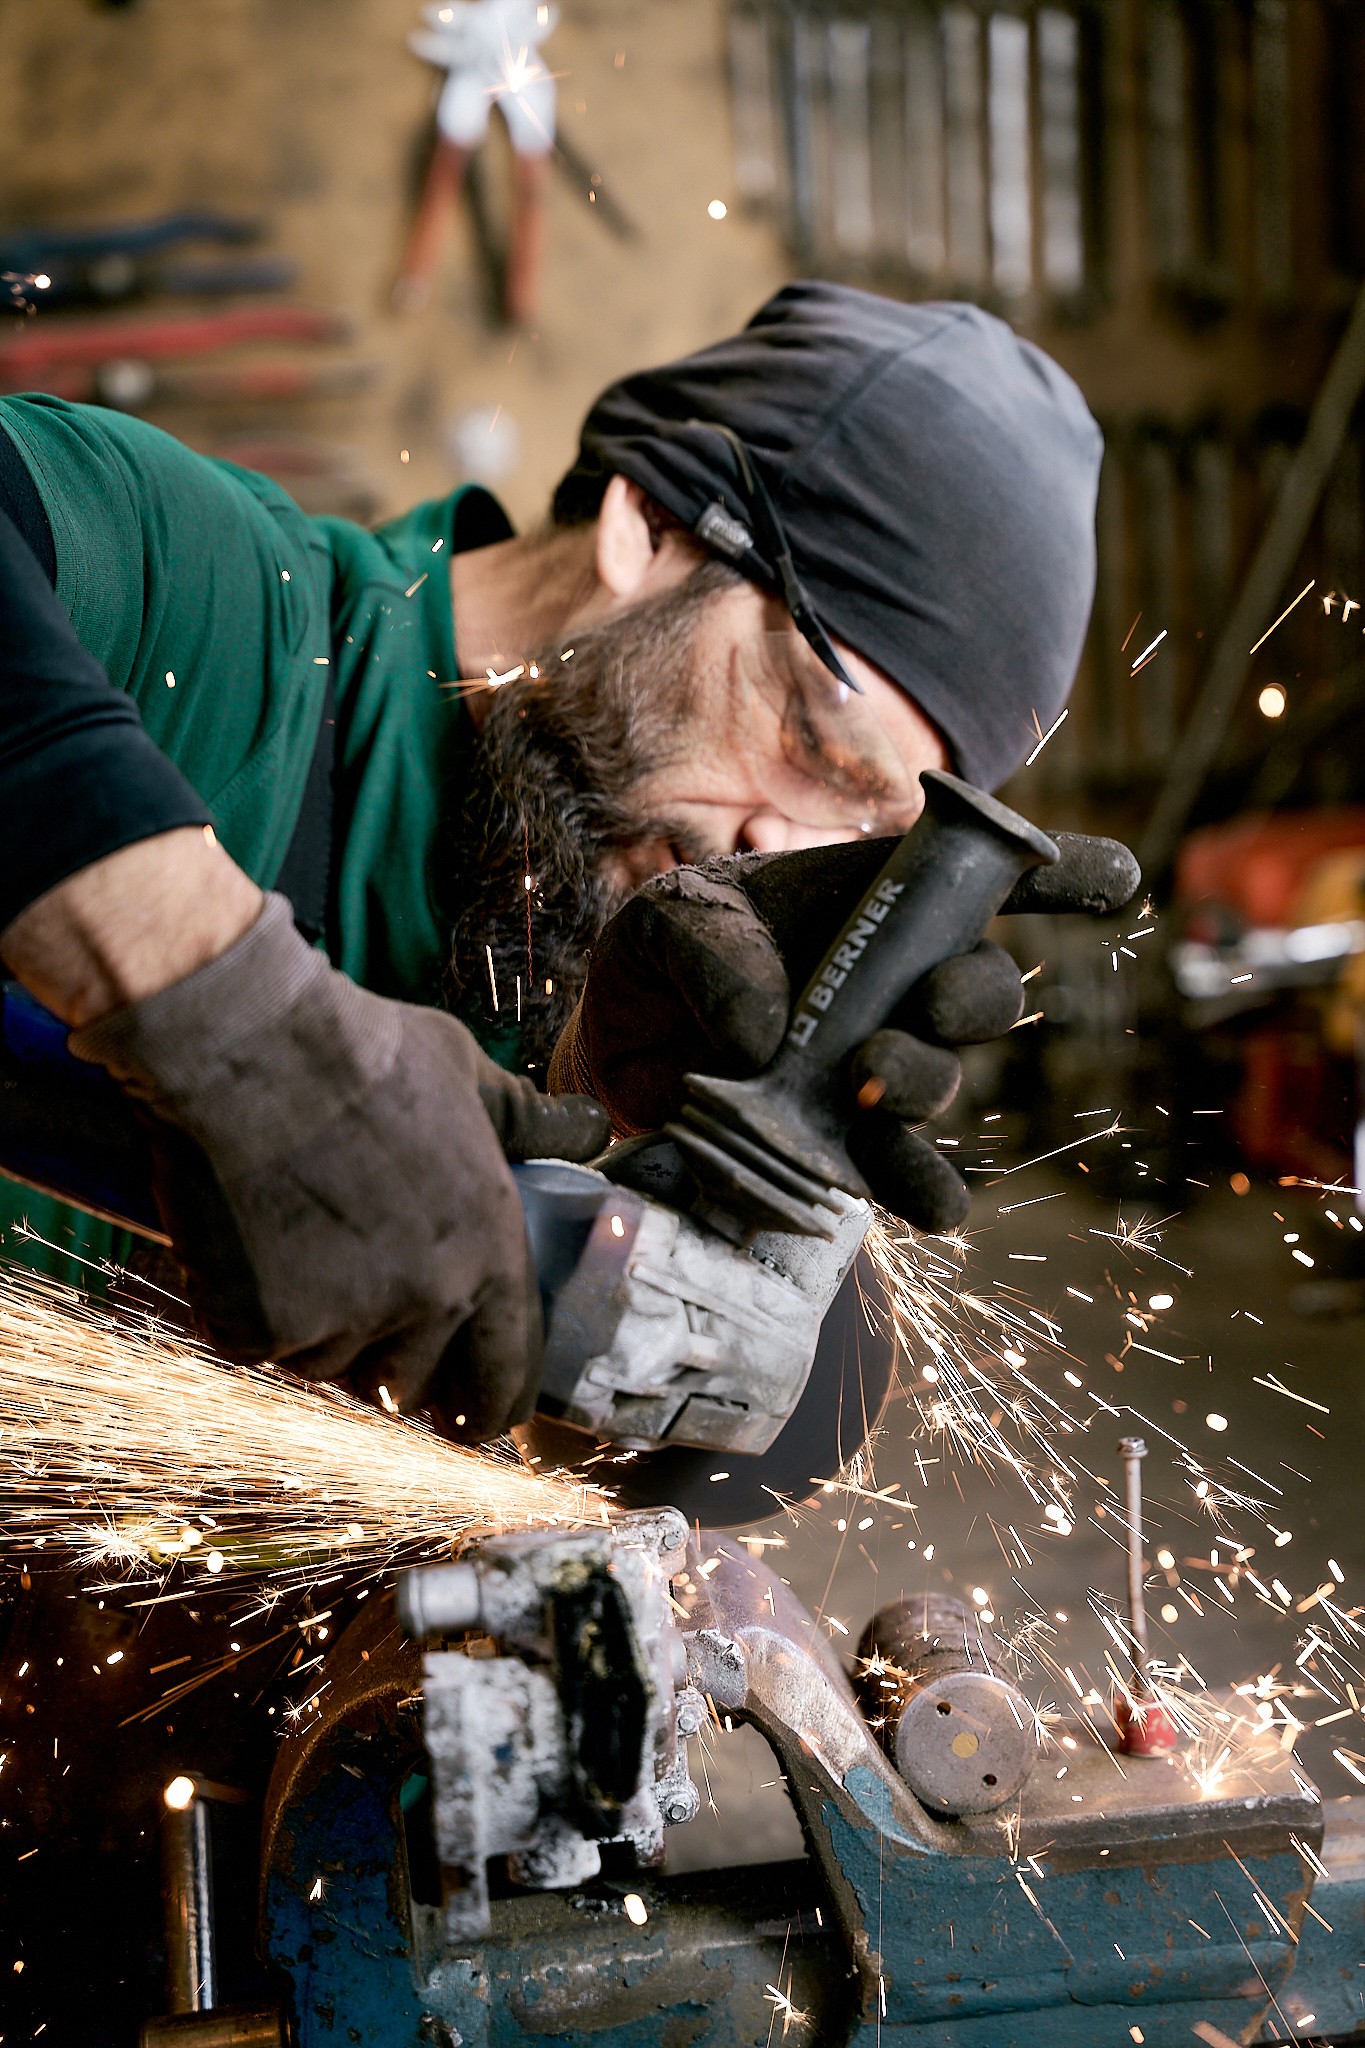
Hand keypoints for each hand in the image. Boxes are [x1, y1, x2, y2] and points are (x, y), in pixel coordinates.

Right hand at [72, 895, 608, 1438]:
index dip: (492, 1402)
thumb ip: (531, 1122)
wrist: (249, 1052)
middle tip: (365, 1322)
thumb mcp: (469, 1077)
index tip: (476, 1417)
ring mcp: (343, 1320)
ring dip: (318, 1336)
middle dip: (392, 1365)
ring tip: (298, 1259)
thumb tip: (589, 1127)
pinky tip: (242, 1252)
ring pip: (330, 1367)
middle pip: (413, 1385)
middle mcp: (428, 1300)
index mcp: (488, 1251)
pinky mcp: (263, 1326)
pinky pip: (259, 1347)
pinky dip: (247, 1315)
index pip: (507, 1368)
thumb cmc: (365, 1056)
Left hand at [548, 832, 1138, 1232]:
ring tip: (871, 1087)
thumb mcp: (667, 922)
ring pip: (947, 1080)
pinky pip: (911, 1174)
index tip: (1117, 880)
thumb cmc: (661, 959)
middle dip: (974, 999)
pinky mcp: (851, 1143)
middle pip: (985, 991)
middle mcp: (903, 985)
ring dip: (925, 1085)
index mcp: (881, 904)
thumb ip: (712, 954)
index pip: (993, 878)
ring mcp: (883, 1067)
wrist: (615, 1046)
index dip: (1063, 873)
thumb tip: (764, 1034)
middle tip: (927, 1007)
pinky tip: (927, 1200)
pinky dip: (923, 1188)